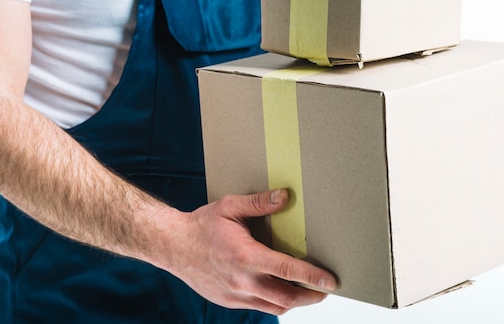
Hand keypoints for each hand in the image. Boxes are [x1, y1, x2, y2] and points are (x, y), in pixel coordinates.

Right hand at [159, 189, 336, 314]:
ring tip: (307, 292)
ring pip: (274, 307)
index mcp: (245, 256)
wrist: (173, 246)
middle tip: (324, 290)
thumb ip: (259, 203)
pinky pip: (258, 307)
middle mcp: (242, 281)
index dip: (313, 277)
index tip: (331, 281)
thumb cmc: (202, 225)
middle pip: (286, 298)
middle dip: (310, 296)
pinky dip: (274, 302)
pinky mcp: (228, 301)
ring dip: (294, 302)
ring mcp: (235, 295)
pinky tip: (279, 290)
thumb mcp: (230, 206)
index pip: (287, 270)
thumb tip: (285, 197)